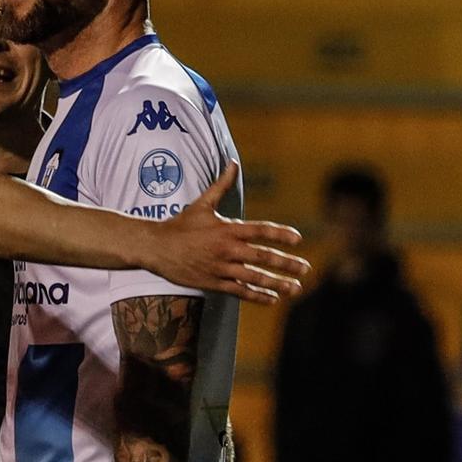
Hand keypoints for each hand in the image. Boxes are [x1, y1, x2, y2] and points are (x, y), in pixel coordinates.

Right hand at [150, 164, 308, 302]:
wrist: (155, 248)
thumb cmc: (180, 225)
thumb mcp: (202, 203)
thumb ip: (221, 185)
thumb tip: (233, 163)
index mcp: (227, 229)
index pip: (261, 231)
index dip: (281, 234)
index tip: (298, 239)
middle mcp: (227, 249)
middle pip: (263, 257)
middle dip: (287, 263)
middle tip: (305, 268)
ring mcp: (220, 268)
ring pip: (254, 277)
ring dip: (277, 284)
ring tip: (295, 288)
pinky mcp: (213, 283)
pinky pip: (239, 291)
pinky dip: (257, 296)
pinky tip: (272, 299)